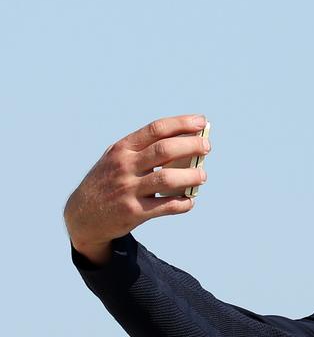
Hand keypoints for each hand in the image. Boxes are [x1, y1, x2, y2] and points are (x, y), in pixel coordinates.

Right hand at [64, 115, 209, 263]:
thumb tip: (187, 142)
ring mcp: (128, 189)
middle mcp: (124, 166)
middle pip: (165, 151)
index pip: (156, 129)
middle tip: (206, 146)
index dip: (182, 124)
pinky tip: (190, 200)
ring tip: (202, 176)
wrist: (83, 215)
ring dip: (191, 176)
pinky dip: (183, 203)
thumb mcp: (118, 159)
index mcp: (122, 149)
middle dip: (191, 146)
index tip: (202, 121)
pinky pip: (166, 207)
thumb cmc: (110, 181)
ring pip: (167, 179)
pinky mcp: (133, 212)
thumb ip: (145, 150)